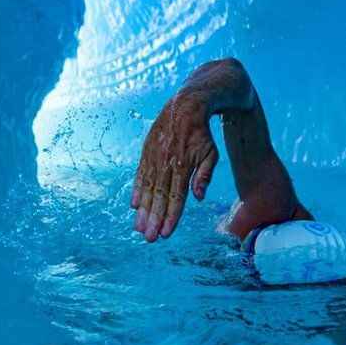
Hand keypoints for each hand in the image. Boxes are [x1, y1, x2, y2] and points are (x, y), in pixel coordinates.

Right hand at [131, 95, 218, 241]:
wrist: (185, 106)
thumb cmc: (201, 134)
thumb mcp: (210, 154)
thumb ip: (203, 176)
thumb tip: (198, 198)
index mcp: (182, 165)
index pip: (176, 196)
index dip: (170, 216)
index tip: (165, 233)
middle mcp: (165, 163)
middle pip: (159, 196)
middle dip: (154, 219)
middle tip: (148, 238)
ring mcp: (154, 157)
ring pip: (147, 188)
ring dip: (143, 210)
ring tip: (139, 228)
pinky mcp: (146, 152)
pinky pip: (140, 174)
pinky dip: (137, 190)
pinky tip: (135, 205)